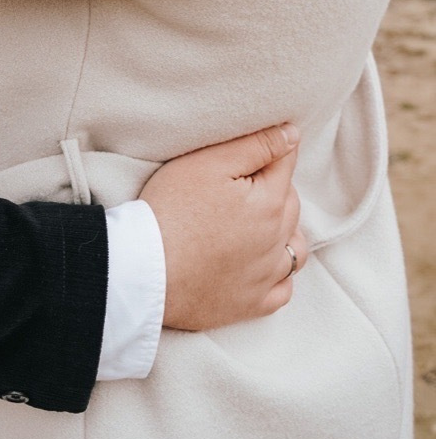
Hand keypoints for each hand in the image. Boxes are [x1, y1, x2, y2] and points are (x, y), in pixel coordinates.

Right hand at [140, 124, 306, 329]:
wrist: (144, 270)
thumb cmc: (172, 210)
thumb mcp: (207, 163)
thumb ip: (256, 145)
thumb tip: (292, 134)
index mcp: (271, 203)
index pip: (285, 164)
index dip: (269, 150)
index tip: (253, 148)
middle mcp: (277, 241)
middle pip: (291, 203)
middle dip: (273, 187)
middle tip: (239, 181)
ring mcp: (267, 277)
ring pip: (294, 248)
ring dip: (284, 231)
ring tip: (256, 221)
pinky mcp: (251, 304)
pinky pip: (283, 289)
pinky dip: (278, 274)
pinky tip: (260, 263)